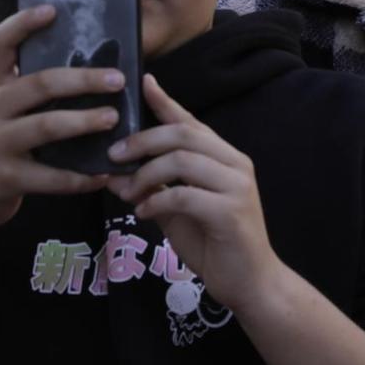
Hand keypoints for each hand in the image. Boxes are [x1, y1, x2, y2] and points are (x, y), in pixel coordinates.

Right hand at [0, 7, 117, 237]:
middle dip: (83, 79)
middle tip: (117, 79)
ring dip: (85, 121)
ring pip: (47, 126)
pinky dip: (81, 176)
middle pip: (39, 83)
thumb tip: (84, 68)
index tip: (52, 10)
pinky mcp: (5, 179)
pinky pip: (51, 177)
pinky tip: (103, 173)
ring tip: (113, 118)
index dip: (23, 23)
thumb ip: (25, 92)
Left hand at [109, 77, 282, 314]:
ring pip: (181, 160)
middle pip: (183, 134)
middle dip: (142, 141)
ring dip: (145, 174)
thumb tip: (115, 176)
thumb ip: (153, 190)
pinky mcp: (229, 211)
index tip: (142, 82)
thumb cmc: (216, 244)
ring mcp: (235, 186)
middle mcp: (234, 164)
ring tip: (127, 192)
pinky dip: (155, 201)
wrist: (251, 283)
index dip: (165, 102)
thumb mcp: (178, 212)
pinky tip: (142, 212)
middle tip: (113, 155)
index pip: (191, 122)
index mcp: (225, 158)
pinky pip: (183, 195)